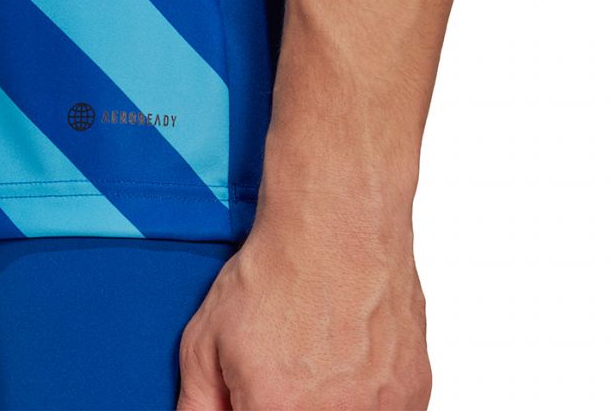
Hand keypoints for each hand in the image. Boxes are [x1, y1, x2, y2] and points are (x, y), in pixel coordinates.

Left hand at [176, 199, 430, 409]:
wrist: (336, 221)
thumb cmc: (280, 268)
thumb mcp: (205, 337)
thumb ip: (198, 402)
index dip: (252, 405)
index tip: (253, 394)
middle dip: (286, 402)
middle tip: (285, 369)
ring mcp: (381, 408)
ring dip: (330, 401)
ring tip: (318, 357)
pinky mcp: (413, 391)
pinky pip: (385, 410)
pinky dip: (366, 395)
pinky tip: (349, 356)